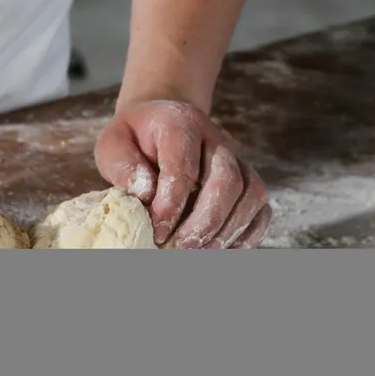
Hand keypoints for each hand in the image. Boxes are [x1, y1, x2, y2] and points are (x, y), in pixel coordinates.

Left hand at [94, 100, 270, 248]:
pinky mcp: (246, 178)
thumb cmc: (134, 141)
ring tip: (200, 252)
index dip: (172, 204)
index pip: (183, 167)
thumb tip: (145, 195)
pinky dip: (248, 232)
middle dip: (206, 221)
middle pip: (227, 180)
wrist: (158, 123)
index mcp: (180, 124)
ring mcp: (237, 158)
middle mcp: (216, 139)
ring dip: (229, 229)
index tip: (157, 231)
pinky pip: (261, 206)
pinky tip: (223, 248)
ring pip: (252, 193)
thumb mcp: (113, 146)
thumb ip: (123, 167)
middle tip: (181, 248)